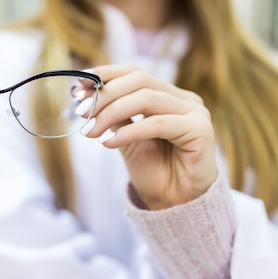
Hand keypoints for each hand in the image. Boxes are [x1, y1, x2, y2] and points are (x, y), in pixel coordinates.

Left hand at [82, 65, 217, 208]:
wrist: (175, 205)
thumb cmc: (154, 173)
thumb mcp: (125, 138)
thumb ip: (114, 115)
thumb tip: (85, 93)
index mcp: (168, 96)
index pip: (134, 73)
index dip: (105, 75)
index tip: (77, 87)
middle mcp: (184, 100)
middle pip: (139, 81)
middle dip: (105, 95)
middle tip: (81, 113)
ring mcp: (195, 112)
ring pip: (146, 98)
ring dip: (111, 113)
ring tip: (91, 132)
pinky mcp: (200, 130)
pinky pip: (158, 123)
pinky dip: (129, 131)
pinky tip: (109, 142)